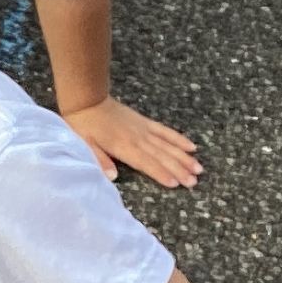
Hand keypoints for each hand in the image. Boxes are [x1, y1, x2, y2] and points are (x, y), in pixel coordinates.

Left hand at [61, 97, 201, 188]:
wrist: (88, 99)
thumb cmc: (83, 125)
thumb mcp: (85, 144)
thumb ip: (100, 160)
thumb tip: (113, 177)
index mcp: (124, 146)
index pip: (146, 163)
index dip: (161, 173)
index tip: (176, 183)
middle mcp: (138, 139)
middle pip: (162, 156)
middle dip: (179, 170)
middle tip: (194, 182)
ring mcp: (144, 130)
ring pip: (168, 145)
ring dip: (184, 157)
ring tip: (198, 169)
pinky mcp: (145, 122)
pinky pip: (165, 131)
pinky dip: (179, 139)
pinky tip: (191, 146)